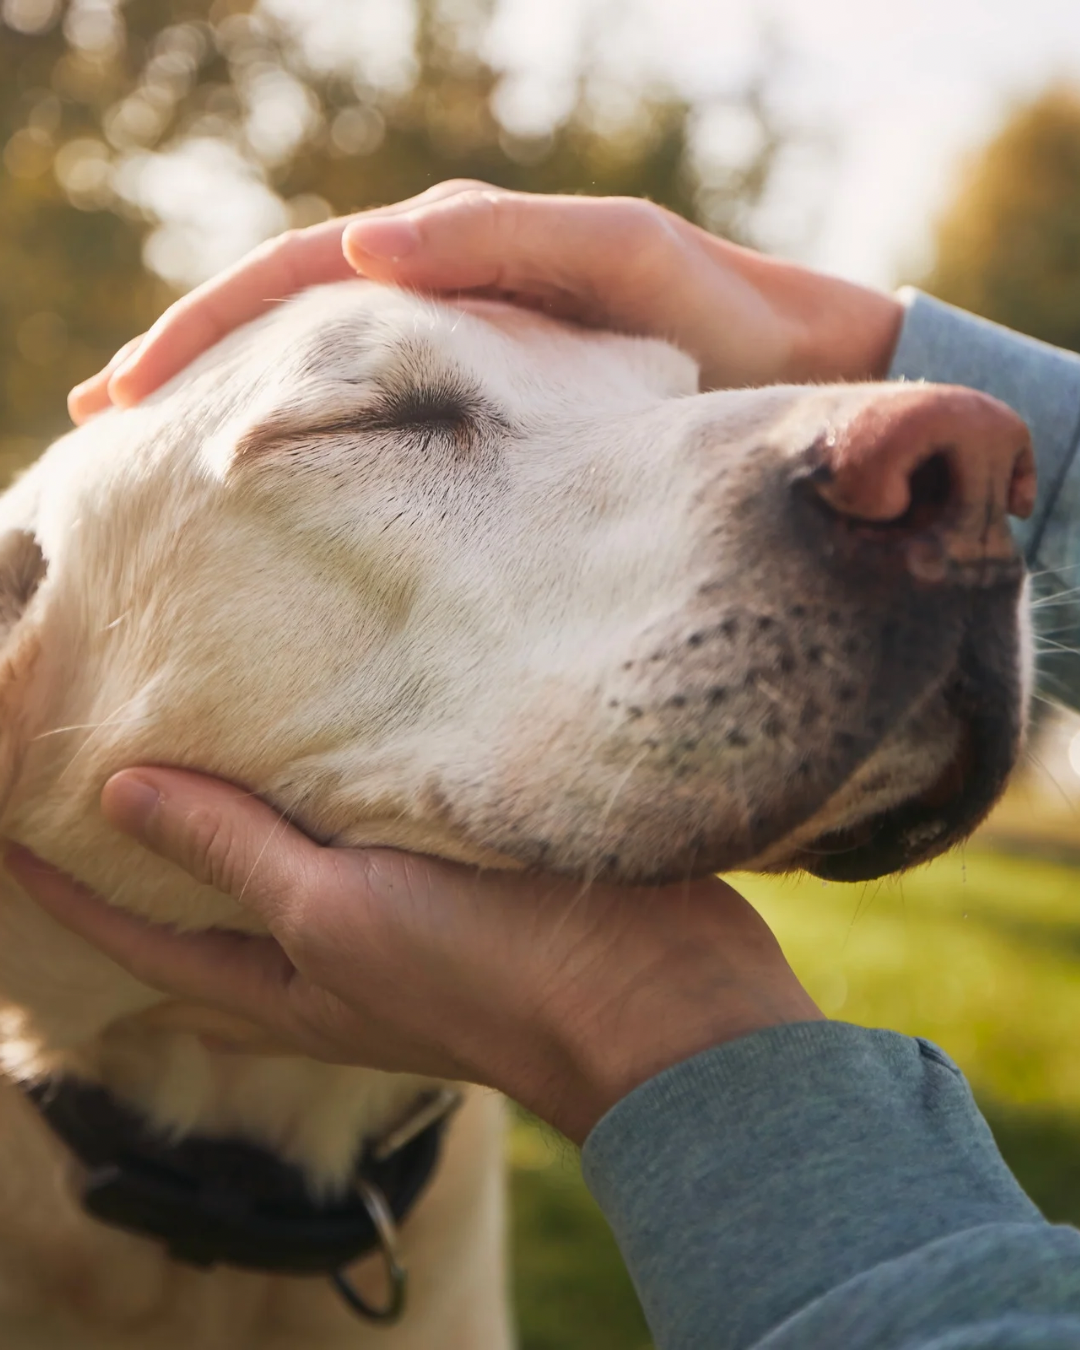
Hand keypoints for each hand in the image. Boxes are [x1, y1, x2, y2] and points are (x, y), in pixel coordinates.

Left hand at [5, 769, 820, 1144]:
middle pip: (203, 902)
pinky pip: (360, 826)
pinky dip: (323, 785)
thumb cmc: (488, 970)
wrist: (653, 995)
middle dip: (139, 848)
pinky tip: (323, 729)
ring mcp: (391, 920)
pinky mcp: (451, 876)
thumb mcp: (339, 914)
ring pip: (283, 858)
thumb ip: (235, 855)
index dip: (61, 885)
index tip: (4, 824)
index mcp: (283, 984)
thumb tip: (120, 794)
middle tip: (89, 766)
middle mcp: (325, 957)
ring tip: (190, 733)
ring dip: (232, 809)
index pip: (135, 935)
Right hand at [68, 182, 904, 421]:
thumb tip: (369, 251)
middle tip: (98, 423)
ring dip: (231, 401)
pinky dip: (311, 435)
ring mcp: (463, 354)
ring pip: (320, 368)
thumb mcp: (625, 263)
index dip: (206, 329)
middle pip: (285, 319)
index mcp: (457, 257)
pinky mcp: (492, 413)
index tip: (126, 394)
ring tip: (150, 453)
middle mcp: (444, 297)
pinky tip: (270, 481)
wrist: (795, 372)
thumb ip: (510, 246)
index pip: (299, 279)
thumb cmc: (721, 320)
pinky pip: (380, 415)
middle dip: (188, 364)